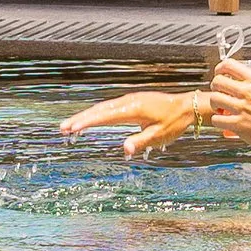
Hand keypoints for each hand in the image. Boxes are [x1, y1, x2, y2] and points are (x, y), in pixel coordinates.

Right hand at [58, 89, 209, 155]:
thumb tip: (124, 149)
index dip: (87, 122)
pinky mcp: (132, 102)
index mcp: (133, 108)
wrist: (187, 106)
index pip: (104, 116)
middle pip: (99, 110)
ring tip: (72, 125)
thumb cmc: (174, 122)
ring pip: (103, 108)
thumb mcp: (159, 135)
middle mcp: (128, 101)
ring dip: (87, 115)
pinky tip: (91, 119)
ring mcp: (129, 100)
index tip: (72, 127)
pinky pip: (110, 107)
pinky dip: (97, 113)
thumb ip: (141, 142)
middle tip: (63, 127)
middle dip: (81, 118)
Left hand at [206, 56, 250, 147]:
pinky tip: (222, 121)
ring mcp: (241, 108)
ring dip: (215, 103)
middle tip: (219, 91)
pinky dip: (217, 120)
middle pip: (218, 81)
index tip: (220, 72)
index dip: (220, 67)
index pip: (229, 65)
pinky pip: (217, 119)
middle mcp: (246, 92)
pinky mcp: (238, 124)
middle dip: (215, 86)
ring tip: (219, 107)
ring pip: (215, 99)